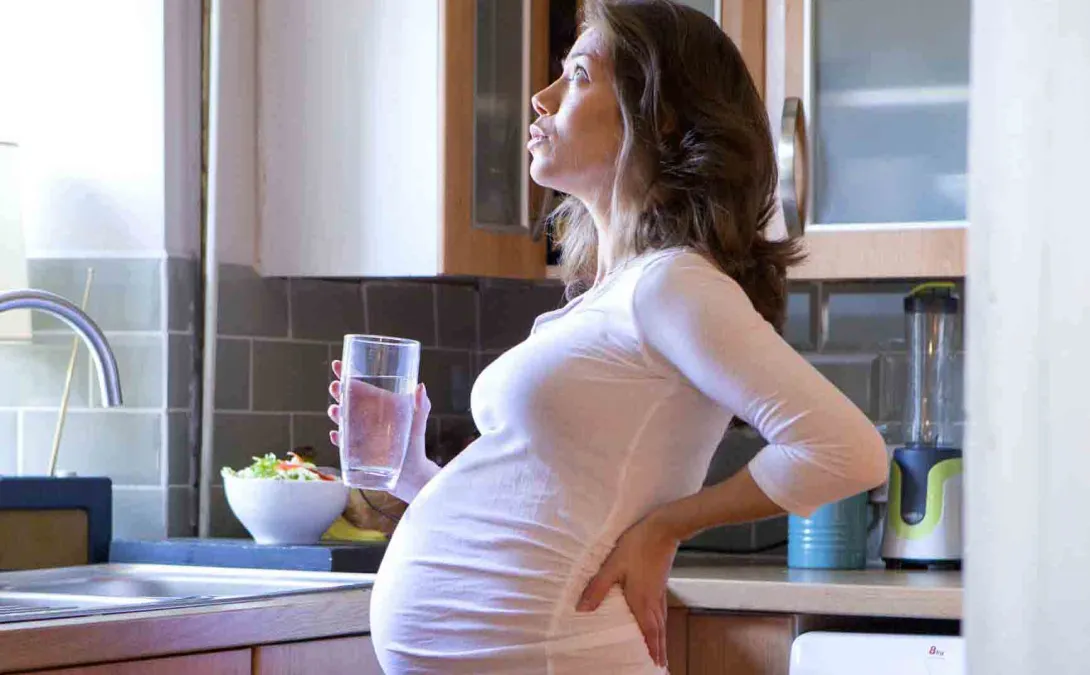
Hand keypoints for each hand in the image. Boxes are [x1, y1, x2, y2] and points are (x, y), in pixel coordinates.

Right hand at [327, 360, 436, 501]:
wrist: (413, 474)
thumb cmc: (414, 443)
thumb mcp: (417, 422)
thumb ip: (421, 406)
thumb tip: (420, 386)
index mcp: (377, 406)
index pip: (358, 387)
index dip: (346, 375)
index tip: (337, 364)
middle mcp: (365, 419)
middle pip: (347, 401)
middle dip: (338, 392)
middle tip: (336, 387)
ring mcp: (359, 436)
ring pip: (342, 422)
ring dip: (336, 415)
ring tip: (336, 410)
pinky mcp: (357, 454)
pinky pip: (344, 446)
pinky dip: (339, 440)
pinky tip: (337, 435)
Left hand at [576, 512, 679, 668]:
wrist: (663, 528)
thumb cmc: (636, 546)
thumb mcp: (612, 566)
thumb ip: (597, 588)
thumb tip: (582, 609)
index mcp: (642, 601)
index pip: (648, 633)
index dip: (651, 649)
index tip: (655, 665)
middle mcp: (653, 601)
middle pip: (658, 632)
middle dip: (658, 649)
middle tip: (659, 665)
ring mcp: (659, 592)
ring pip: (662, 622)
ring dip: (661, 638)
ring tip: (660, 650)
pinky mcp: (661, 583)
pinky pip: (662, 611)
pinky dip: (661, 623)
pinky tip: (657, 621)